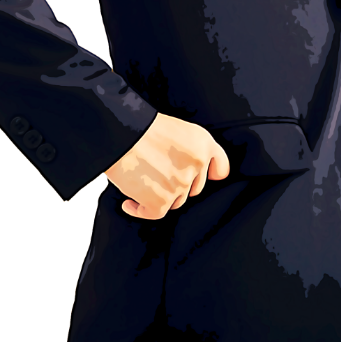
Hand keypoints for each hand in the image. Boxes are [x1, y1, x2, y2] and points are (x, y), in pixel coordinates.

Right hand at [104, 112, 230, 219]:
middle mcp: (197, 165)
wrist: (120, 133)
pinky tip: (129, 203)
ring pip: (176, 201)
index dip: (207, 174)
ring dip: (159, 195)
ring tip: (141, 181)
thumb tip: (191, 173)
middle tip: (157, 173)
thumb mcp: (180, 129)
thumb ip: (193, 150)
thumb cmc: (143, 127)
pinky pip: (155, 214)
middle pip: (194, 188)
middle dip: (177, 183)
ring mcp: (180, 185)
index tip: (196, 177)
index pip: (220, 169)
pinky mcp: (161, 201)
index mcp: (204, 144)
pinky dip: (140, 210)